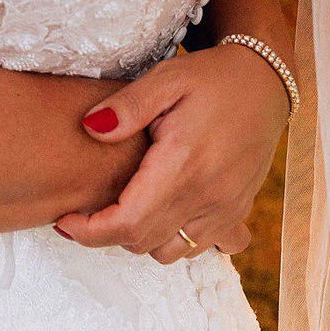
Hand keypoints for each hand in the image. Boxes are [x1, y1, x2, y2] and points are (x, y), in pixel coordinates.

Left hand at [52, 43, 289, 261]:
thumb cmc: (211, 78)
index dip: (90, 230)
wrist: (265, 82)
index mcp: (184, 165)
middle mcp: (208, 197)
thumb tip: (89, 128)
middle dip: (106, 234)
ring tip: (122, 206)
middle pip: (143, 243)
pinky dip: (170, 239)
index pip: (128, 223)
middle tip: (84, 210)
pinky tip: (158, 210)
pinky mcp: (236, 212)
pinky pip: (197, 247)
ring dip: (139, 238)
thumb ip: (126, 107)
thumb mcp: (165, 79)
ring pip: (169, 252)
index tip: (65, 219)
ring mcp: (226, 209)